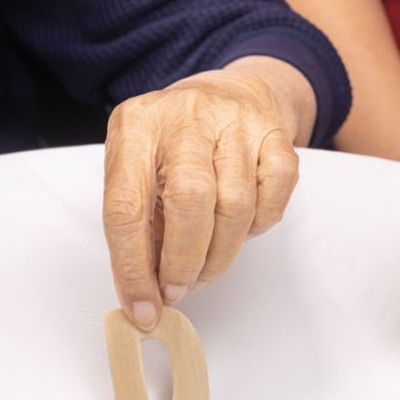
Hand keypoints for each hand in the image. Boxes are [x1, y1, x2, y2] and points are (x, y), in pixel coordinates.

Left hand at [103, 55, 312, 327]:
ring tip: (204, 269)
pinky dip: (258, 226)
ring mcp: (235, 121)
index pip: (125, 208)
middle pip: (189, 202)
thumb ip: (137, 225)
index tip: (143, 307)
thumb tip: (144, 293)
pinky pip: (273, 196)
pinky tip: (240, 229)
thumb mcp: (137, 169)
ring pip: (235, 205)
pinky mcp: (275, 133)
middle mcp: (184, 117)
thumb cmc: (173, 145)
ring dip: (219, 255)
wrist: (228, 91)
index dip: (133, 268)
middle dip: (184, 261)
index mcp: (136, 127)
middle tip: (179, 289)